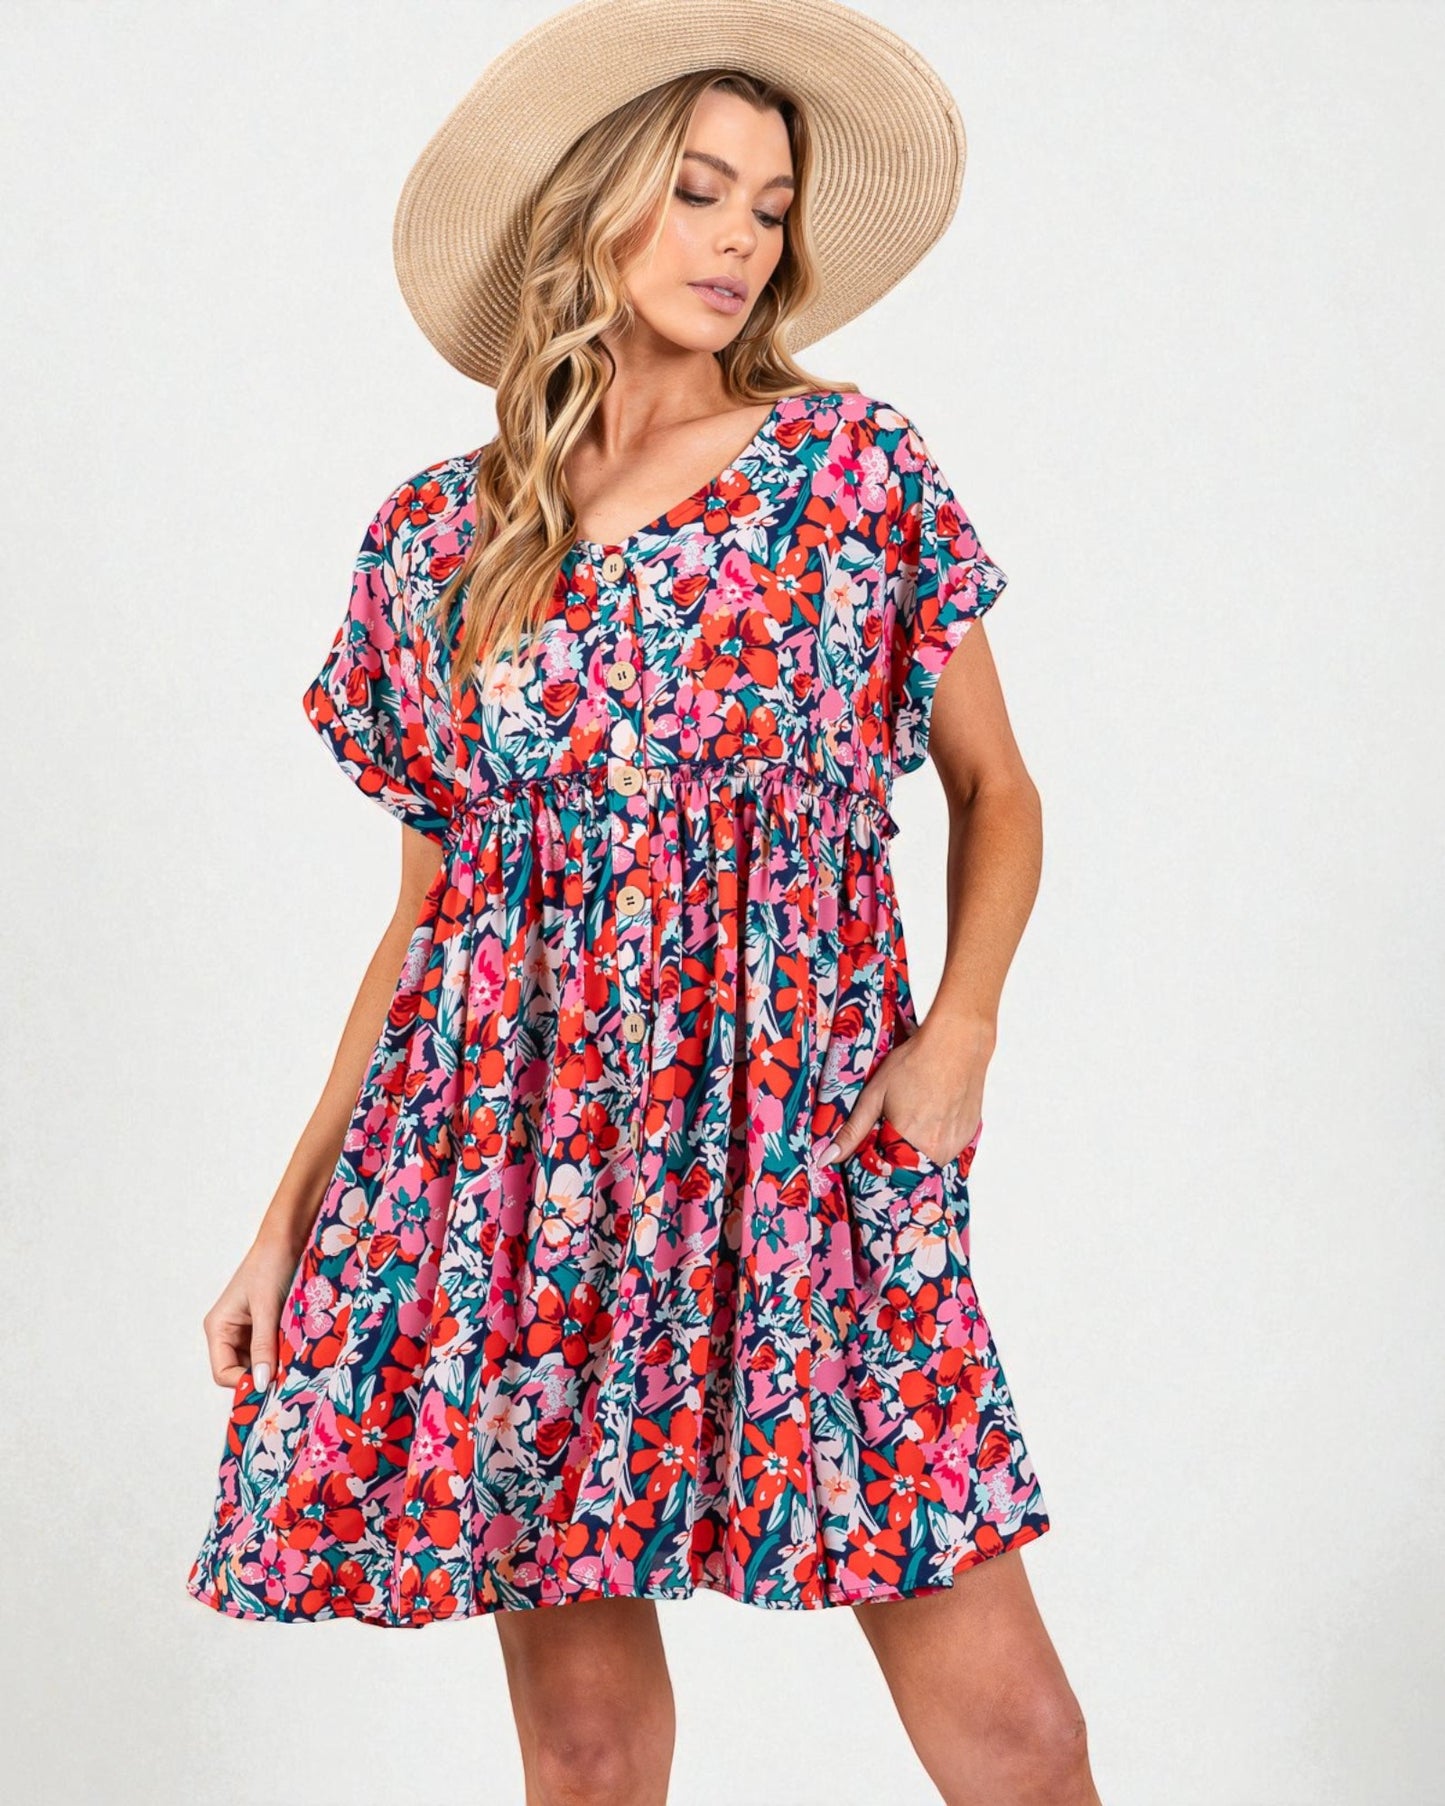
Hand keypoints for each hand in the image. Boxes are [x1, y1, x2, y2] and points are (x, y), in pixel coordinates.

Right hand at [202, 1234, 300, 1392]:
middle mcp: (229, 1332)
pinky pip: (272, 1348)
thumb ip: (263, 1346)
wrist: (288, 1237)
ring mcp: (248, 1329)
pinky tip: (299, 1351)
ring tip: (297, 1363)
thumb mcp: (267, 1308)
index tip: (273, 1388)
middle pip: (241, 1370)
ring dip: (276, 1364)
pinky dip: (284, 1352)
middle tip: (289, 1380)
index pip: (223, 1373)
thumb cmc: (270, 1265)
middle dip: (263, 1375)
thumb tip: (260, 1383)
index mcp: (218, 1328)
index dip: (246, 1383)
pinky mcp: (266, 1324)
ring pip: (259, 1361)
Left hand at [822, 1029, 984, 1167]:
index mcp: (908, 1144)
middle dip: (894, 1155)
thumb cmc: (914, 1062)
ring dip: (915, 1149)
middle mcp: (936, 1152)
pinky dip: (935, 1140)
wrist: (957, 1042)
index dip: (873, 1160)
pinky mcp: (968, 1137)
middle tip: (892, 1123)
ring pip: (927, 1162)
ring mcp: (955, 1146)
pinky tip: (931, 1114)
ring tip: (913, 1115)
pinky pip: (946, 1151)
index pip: (884, 1174)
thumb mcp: (874, 1095)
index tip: (870, 1143)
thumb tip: (827, 1159)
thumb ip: (852, 1132)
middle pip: (907, 1171)